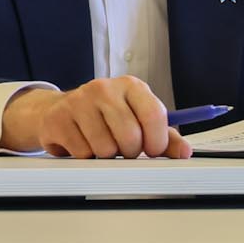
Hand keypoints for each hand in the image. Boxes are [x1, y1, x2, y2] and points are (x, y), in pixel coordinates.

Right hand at [6, 77, 188, 159]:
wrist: (60, 110)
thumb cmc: (106, 116)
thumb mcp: (138, 119)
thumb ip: (165, 136)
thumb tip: (185, 152)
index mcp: (131, 86)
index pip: (153, 115)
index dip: (157, 141)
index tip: (153, 151)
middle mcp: (105, 88)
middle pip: (130, 136)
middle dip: (130, 152)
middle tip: (123, 149)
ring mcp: (79, 101)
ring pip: (105, 149)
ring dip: (106, 156)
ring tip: (101, 143)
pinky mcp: (58, 119)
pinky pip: (82, 154)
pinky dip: (85, 156)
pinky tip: (82, 143)